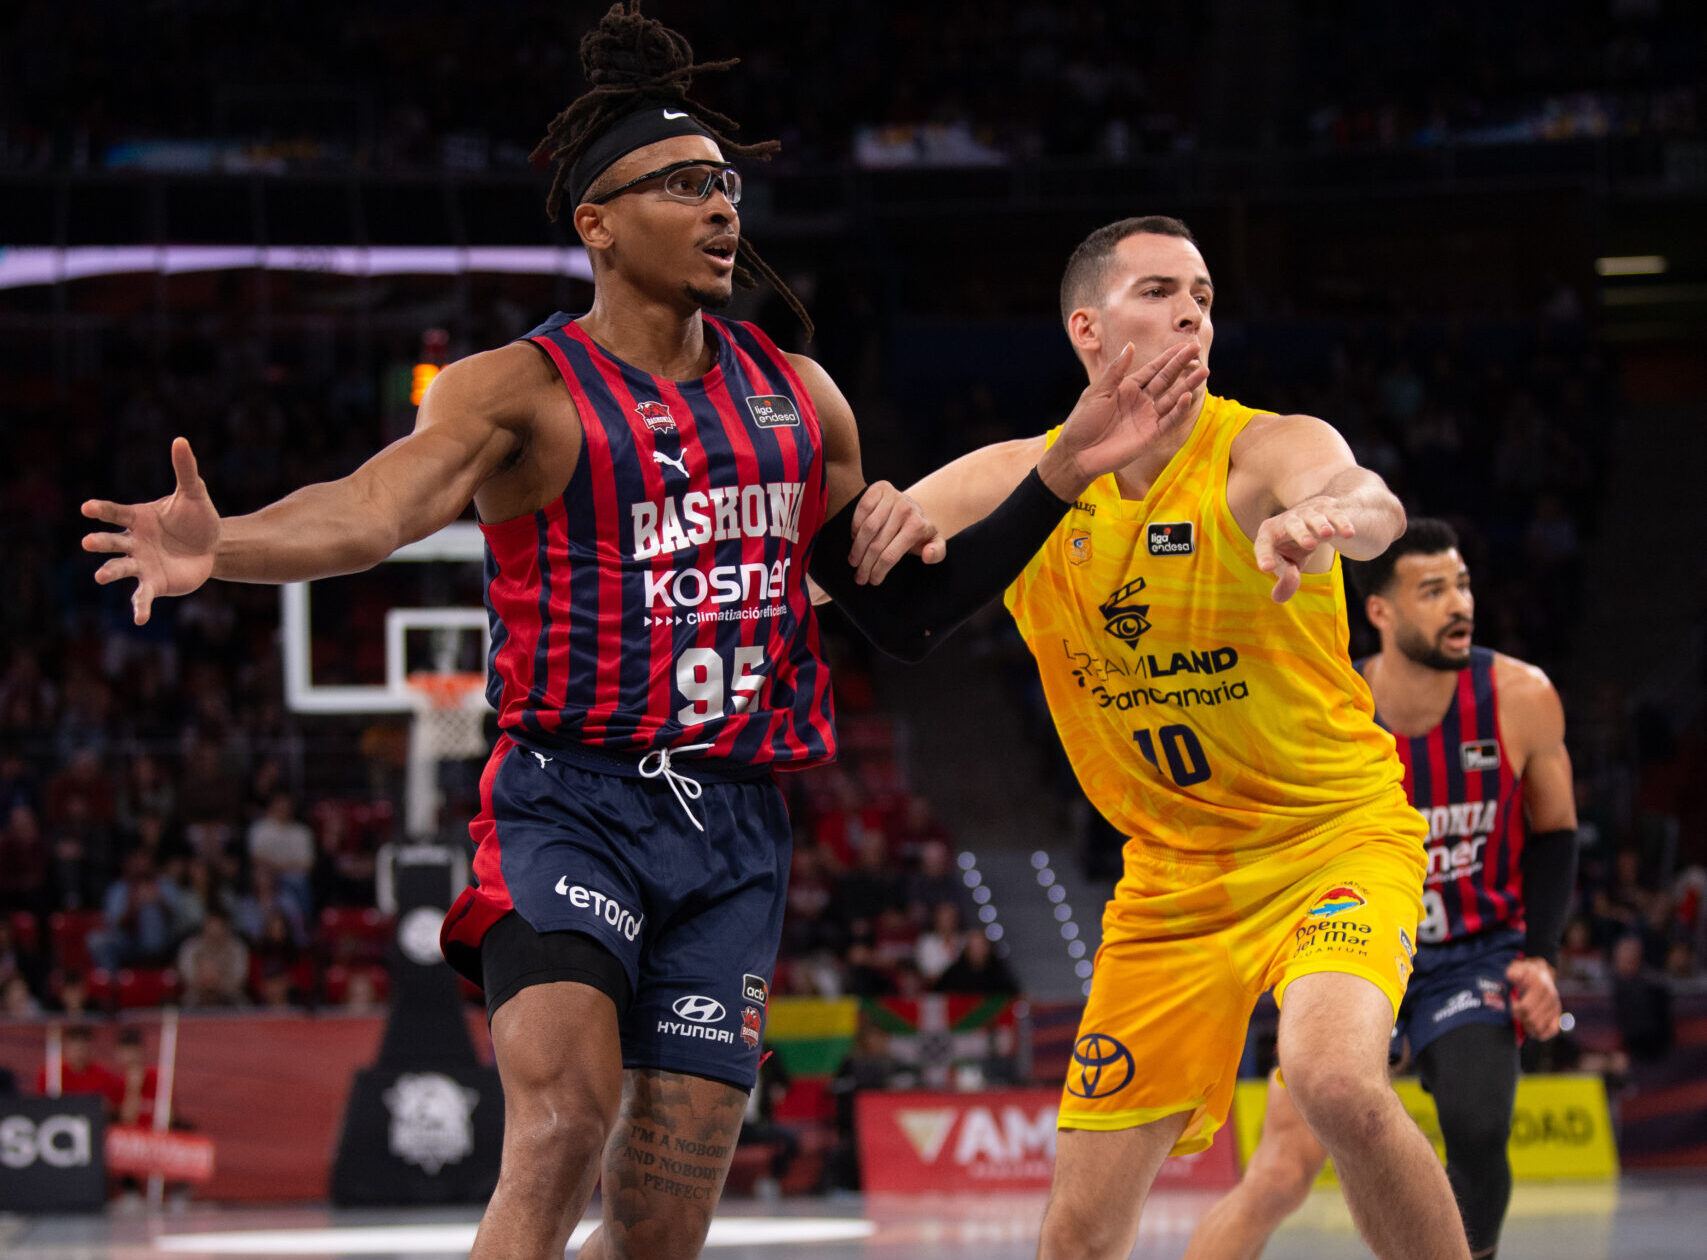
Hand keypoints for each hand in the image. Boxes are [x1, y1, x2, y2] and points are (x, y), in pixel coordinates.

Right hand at [82, 437, 220, 624]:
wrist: (212, 546)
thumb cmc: (196, 517)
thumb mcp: (194, 494)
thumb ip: (185, 470)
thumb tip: (181, 440)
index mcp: (138, 518)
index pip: (115, 513)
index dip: (102, 510)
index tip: (87, 507)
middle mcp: (133, 541)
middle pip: (112, 541)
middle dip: (101, 542)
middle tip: (88, 542)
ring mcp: (141, 563)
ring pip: (121, 568)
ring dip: (109, 571)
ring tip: (99, 576)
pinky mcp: (154, 583)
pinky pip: (143, 596)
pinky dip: (140, 607)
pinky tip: (139, 620)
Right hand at [847, 480, 945, 583]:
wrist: (915, 508)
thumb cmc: (921, 531)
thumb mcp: (935, 543)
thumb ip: (937, 552)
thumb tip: (927, 555)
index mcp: (917, 525)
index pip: (891, 555)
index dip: (879, 570)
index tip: (873, 581)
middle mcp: (905, 509)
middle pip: (877, 544)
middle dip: (865, 564)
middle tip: (860, 577)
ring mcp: (892, 496)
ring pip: (867, 528)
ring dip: (857, 548)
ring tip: (853, 561)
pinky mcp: (879, 488)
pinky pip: (862, 509)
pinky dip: (855, 525)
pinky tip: (854, 538)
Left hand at [1041, 341, 1208, 497]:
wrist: (1078, 454)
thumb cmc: (1083, 422)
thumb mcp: (1098, 392)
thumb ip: (1116, 371)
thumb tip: (1131, 345)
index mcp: (1128, 388)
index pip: (1154, 369)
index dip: (1169, 357)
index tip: (1185, 345)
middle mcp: (1141, 401)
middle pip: (1166, 379)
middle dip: (1182, 365)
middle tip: (1197, 349)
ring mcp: (1147, 418)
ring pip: (1172, 398)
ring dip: (1187, 385)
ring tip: (1203, 371)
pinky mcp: (1150, 435)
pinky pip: (1168, 420)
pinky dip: (1178, 409)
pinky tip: (1186, 396)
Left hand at [1253, 495, 1355, 602]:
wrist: (1314, 516)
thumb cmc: (1294, 545)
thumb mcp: (1289, 563)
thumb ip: (1285, 579)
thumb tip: (1278, 598)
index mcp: (1270, 533)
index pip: (1263, 543)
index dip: (1265, 555)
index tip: (1267, 569)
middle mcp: (1288, 520)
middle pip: (1292, 525)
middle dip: (1300, 533)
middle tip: (1309, 545)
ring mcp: (1308, 513)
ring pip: (1314, 517)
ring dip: (1320, 525)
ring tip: (1327, 535)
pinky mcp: (1328, 510)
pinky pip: (1335, 515)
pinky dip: (1342, 523)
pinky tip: (1349, 533)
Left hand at [1506, 956, 1561, 1039]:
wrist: (1540, 973)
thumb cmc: (1523, 973)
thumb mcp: (1516, 968)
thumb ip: (1513, 972)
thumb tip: (1514, 978)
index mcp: (1540, 985)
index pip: (1525, 1007)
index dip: (1515, 1009)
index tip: (1513, 1003)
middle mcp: (1551, 996)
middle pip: (1531, 1019)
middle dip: (1519, 1018)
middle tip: (1516, 1012)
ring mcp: (1555, 1006)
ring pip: (1539, 1027)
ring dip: (1527, 1026)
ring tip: (1522, 1018)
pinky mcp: (1558, 1014)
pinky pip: (1552, 1031)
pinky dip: (1540, 1033)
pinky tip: (1531, 1028)